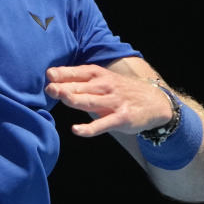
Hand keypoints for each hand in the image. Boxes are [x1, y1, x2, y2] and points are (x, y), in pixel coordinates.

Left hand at [45, 65, 173, 137]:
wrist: (154, 100)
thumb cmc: (119, 89)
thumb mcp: (102, 79)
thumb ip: (79, 80)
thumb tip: (51, 81)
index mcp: (98, 75)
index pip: (77, 72)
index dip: (63, 74)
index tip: (48, 75)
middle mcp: (105, 86)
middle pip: (81, 87)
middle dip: (64, 87)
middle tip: (49, 89)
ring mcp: (113, 102)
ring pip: (90, 101)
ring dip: (75, 100)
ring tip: (62, 98)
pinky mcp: (121, 118)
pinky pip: (103, 124)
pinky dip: (90, 128)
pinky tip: (77, 130)